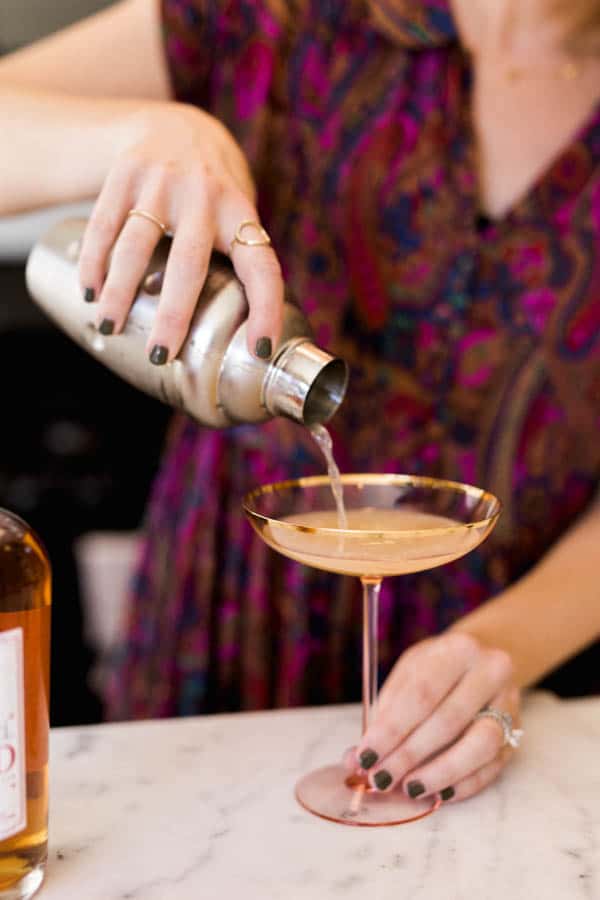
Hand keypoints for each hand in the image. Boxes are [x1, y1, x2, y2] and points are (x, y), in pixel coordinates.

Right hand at [78, 102, 283, 362]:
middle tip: (161, 354)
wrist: (176, 124)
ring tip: (108, 326)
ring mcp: (161, 182)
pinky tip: (89, 291)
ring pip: (135, 245)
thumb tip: (244, 331)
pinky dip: (93, 261)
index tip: (261, 348)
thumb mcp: (239, 213)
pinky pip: (103, 224)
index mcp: (240, 213)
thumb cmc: (215, 189)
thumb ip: (240, 259)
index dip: (267, 309)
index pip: (262, 267)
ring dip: (120, 292)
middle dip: (173, 315)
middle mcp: (203, 196)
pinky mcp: (124, 174)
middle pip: (187, 264)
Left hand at [350, 632, 520, 803]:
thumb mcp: (408, 673)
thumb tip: (356, 760)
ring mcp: (509, 703)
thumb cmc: (436, 669)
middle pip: (448, 721)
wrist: (482, 659)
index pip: (422, 694)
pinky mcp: (516, 733)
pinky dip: (465, 784)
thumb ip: (384, 713)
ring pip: (480, 745)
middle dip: (409, 755)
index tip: (365, 755)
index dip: (392, 730)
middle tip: (381, 778)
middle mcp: (491, 671)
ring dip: (440, 772)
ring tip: (410, 788)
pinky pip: (492, 766)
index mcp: (458, 648)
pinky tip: (439, 792)